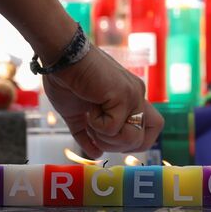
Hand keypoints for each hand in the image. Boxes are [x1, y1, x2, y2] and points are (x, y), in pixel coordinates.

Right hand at [43, 45, 163, 158]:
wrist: (61, 56)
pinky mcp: (123, 95)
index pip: (149, 130)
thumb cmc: (66, 80)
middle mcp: (136, 96)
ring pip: (132, 137)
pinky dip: (96, 126)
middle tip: (98, 136)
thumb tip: (96, 155)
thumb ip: (88, 135)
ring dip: (107, 138)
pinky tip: (88, 109)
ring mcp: (133, 95)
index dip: (131, 143)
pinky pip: (114, 128)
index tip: (107, 141)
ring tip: (91, 121)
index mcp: (129, 99)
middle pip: (146, 138)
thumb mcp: (78, 115)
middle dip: (119, 147)